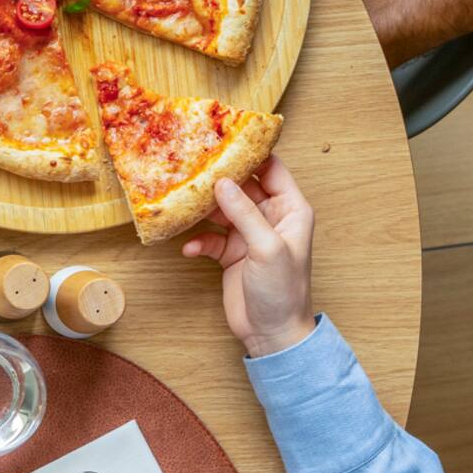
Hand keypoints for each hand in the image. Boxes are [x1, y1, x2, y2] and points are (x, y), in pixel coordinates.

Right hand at [180, 157, 316, 357]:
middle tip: (192, 167)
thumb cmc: (283, 291)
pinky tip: (190, 248)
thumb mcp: (266, 248)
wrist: (272, 333)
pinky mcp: (231, 253)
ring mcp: (249, 235)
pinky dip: (199, 241)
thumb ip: (244, 214)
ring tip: (182, 204)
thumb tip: (222, 182)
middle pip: (242, 186)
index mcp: (290, 210)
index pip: (272, 170)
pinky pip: (210, 238)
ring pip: (222, 210)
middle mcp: (270, 217)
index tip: (224, 140)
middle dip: (219, 179)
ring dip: (203, 210)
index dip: (251, 154)